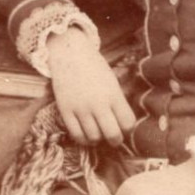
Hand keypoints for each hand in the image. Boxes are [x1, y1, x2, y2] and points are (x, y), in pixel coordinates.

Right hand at [47, 25, 135, 145]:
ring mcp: (81, 108)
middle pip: (112, 135)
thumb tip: (124, 124)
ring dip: (99, 139)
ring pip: (94, 137)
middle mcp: (98, 103)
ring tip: (99, 134)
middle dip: (116, 140)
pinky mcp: (65, 110)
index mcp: (114, 94)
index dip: (128, 129)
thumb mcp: (112, 81)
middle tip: (114, 138)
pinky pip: (76, 135)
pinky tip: (87, 135)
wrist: (69, 54)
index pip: (128, 123)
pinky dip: (83, 140)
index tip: (124, 128)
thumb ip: (118, 101)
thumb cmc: (94, 67)